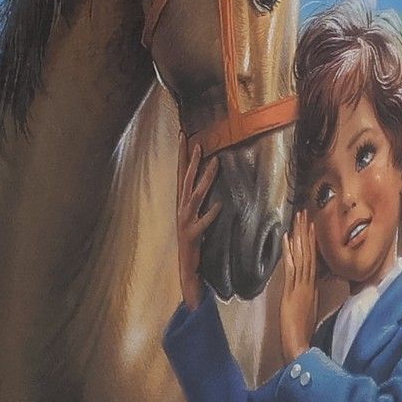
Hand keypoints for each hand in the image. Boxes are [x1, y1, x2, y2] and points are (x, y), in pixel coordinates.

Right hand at [176, 137, 222, 309]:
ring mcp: (186, 221)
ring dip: (205, 180)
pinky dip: (211, 214)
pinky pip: (204, 222)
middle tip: (198, 143)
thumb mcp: (194, 214)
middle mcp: (181, 208)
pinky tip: (220, 205)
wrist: (186, 266)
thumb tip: (208, 176)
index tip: (183, 135)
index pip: (181, 173)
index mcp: (181, 202)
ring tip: (215, 164)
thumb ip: (198, 197)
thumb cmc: (193, 238)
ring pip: (196, 196)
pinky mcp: (193, 235)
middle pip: (186, 180)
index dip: (182, 155)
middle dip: (191, 161)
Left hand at [279, 208, 318, 358]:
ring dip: (300, 237)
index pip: (313, 259)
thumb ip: (310, 295)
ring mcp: (301, 287)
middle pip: (309, 253)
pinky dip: (290, 253)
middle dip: (306, 232)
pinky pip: (292, 268)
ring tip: (299, 219)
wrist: (300, 345)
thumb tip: (312, 285)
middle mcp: (309, 284)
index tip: (311, 225)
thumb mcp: (308, 310)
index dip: (312, 242)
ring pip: (303, 256)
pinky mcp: (292, 292)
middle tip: (305, 212)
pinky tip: (287, 239)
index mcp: (312, 287)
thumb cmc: (302, 332)